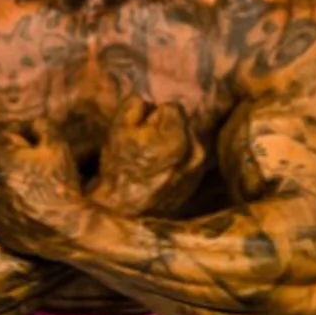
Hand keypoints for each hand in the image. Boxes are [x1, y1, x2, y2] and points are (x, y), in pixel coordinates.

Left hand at [0, 119, 82, 256]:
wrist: (70, 229)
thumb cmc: (64, 186)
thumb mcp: (59, 150)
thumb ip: (44, 128)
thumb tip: (33, 123)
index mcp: (5, 166)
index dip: (11, 138)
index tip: (22, 139)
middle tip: (10, 160)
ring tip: (4, 181)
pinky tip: (4, 202)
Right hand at [89, 97, 205, 216]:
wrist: (122, 212)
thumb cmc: (118, 170)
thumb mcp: (117, 128)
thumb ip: (135, 104)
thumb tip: (147, 102)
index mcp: (178, 140)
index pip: (172, 107)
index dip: (152, 116)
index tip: (141, 134)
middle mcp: (195, 154)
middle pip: (182, 123)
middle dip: (165, 129)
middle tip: (145, 148)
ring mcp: (198, 170)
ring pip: (187, 140)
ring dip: (172, 144)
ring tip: (152, 162)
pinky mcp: (197, 182)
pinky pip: (188, 158)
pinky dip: (177, 160)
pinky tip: (159, 172)